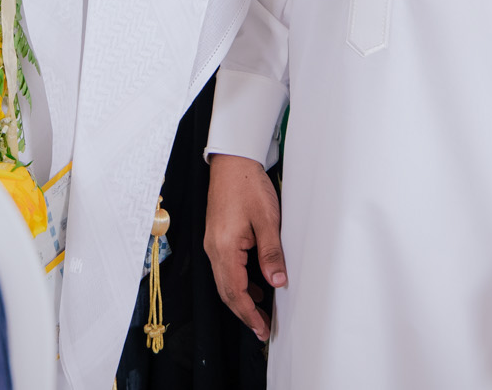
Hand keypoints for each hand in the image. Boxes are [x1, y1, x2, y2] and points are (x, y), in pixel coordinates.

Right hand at [205, 153, 286, 341]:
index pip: (235, 292)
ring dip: (241, 299)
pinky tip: (254, 285)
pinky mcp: (217, 237)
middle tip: (262, 329)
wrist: (231, 161)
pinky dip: (238, 283)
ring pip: (225, 281)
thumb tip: (277, 281)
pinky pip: (225, 268)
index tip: (262, 329)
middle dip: (244, 313)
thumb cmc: (248, 185)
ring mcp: (213, 243)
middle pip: (226, 292)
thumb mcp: (268, 220)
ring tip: (260, 313)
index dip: (249, 314)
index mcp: (224, 248)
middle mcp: (214, 249)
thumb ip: (271, 252)